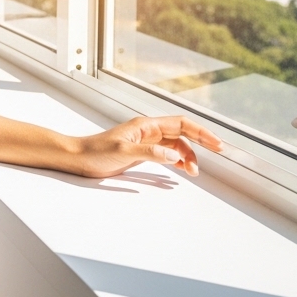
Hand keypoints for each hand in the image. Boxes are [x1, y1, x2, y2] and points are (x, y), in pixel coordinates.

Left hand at [69, 116, 223, 177]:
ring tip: (193, 172)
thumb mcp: (123, 152)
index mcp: (145, 126)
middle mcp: (147, 131)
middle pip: (181, 133)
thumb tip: (174, 154)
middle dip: (200, 142)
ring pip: (175, 145)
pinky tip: (182, 169)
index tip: (216, 143)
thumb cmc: (95, 152)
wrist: (77, 158)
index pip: (180, 124)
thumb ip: (149, 153)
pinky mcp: (141, 153)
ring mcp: (145, 142)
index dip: (200, 132)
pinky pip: (165, 154)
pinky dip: (176, 160)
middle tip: (218, 152)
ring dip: (187, 156)